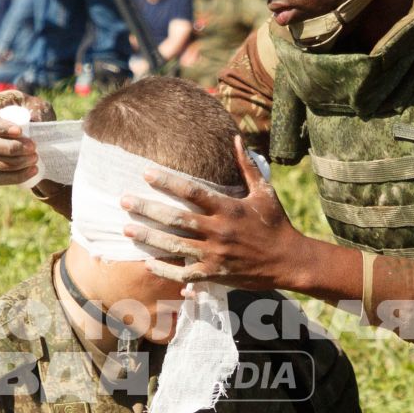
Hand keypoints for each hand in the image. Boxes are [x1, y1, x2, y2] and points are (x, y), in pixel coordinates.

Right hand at [0, 88, 52, 185]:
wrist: (39, 134)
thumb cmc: (34, 113)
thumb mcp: (38, 106)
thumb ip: (37, 110)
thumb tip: (33, 122)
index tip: (20, 131)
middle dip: (8, 147)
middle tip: (32, 147)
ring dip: (13, 163)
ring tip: (35, 158)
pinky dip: (15, 177)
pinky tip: (33, 170)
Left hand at [121, 136, 308, 288]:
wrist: (290, 261)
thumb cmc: (276, 223)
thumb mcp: (265, 192)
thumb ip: (247, 166)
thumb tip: (237, 138)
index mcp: (229, 208)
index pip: (193, 192)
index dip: (168, 181)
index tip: (146, 173)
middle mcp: (219, 231)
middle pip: (176, 219)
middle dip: (148, 209)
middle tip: (124, 200)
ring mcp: (216, 254)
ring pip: (175, 246)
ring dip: (149, 238)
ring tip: (127, 229)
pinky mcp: (216, 274)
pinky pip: (185, 273)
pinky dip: (166, 271)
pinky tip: (148, 264)